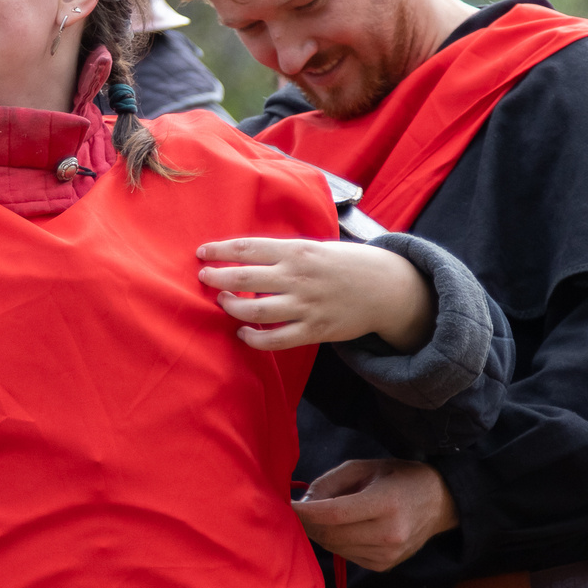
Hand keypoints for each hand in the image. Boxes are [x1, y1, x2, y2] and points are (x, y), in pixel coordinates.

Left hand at [197, 238, 434, 351]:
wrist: (385, 288)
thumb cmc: (346, 264)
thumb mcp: (316, 247)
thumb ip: (284, 253)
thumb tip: (246, 256)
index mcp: (297, 251)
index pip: (248, 248)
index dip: (220, 251)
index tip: (202, 253)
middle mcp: (298, 277)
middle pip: (244, 278)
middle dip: (217, 278)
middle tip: (204, 277)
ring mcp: (305, 306)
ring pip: (255, 311)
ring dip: (232, 307)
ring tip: (223, 302)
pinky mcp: (314, 330)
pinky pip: (275, 340)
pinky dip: (254, 339)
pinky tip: (243, 333)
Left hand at [294, 459, 457, 570]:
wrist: (439, 503)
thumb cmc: (400, 478)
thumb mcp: (365, 467)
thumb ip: (330, 483)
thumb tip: (303, 503)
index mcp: (386, 503)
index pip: (335, 514)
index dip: (305, 512)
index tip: (285, 506)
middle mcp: (388, 534)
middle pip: (331, 534)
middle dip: (308, 522)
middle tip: (297, 510)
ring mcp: (387, 555)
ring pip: (334, 548)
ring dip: (319, 533)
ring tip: (318, 516)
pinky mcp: (383, 566)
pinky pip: (345, 555)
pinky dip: (334, 542)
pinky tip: (339, 528)